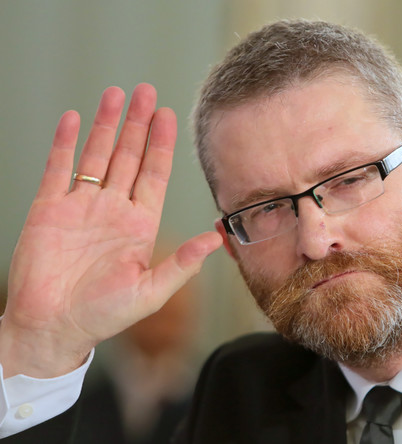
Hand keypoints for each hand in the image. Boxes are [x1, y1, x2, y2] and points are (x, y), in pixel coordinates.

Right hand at [0, 84, 221, 377]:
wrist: (52, 328)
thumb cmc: (103, 316)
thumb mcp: (150, 292)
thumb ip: (182, 264)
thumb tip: (216, 239)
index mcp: (139, 224)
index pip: (155, 174)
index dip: (162, 145)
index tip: (169, 116)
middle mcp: (113, 209)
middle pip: (128, 156)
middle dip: (138, 124)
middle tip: (146, 92)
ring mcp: (81, 206)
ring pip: (97, 155)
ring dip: (106, 125)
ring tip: (116, 94)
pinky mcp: (48, 209)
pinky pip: (59, 168)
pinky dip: (66, 143)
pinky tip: (75, 119)